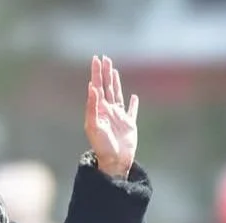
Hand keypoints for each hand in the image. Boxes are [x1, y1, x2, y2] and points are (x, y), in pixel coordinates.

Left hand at [84, 56, 138, 177]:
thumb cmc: (101, 145)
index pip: (97, 86)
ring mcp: (119, 117)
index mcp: (98, 110)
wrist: (114, 161)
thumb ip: (92, 106)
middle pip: (107, 87)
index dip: (97, 73)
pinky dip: (133, 104)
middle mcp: (108, 111)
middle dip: (105, 73)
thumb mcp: (94, 125)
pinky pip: (132, 111)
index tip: (96, 59)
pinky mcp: (129, 125)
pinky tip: (133, 97)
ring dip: (116, 82)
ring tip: (114, 71)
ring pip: (117, 94)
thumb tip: (92, 88)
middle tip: (104, 58)